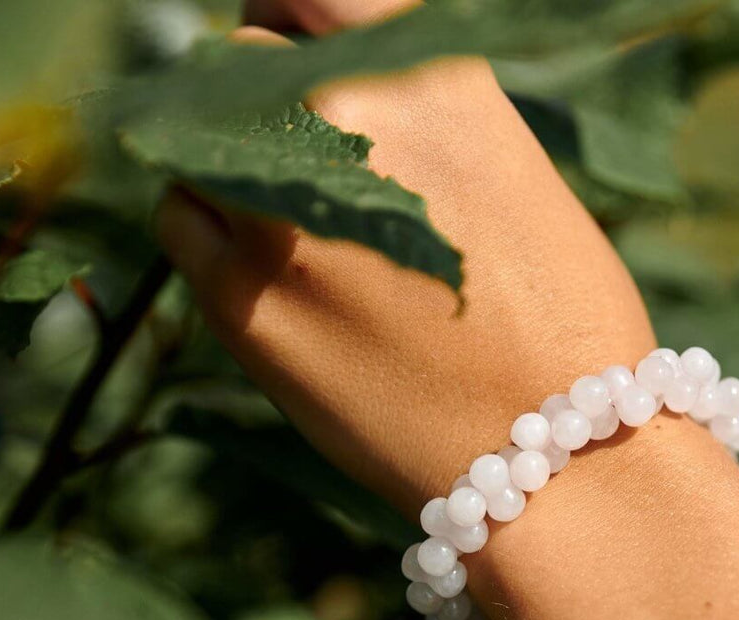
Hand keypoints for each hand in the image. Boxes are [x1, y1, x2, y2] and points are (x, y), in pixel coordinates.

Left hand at [154, 0, 655, 517]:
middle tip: (296, 160)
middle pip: (240, 58)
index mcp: (430, 76)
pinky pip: (178, 221)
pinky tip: (266, 272)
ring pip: (191, 137)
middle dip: (259, 99)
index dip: (290, 21)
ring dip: (223, 165)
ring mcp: (280, 206)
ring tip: (287, 225)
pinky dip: (207, 232)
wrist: (557, 456)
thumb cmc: (560, 319)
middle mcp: (346, 116)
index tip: (294, 48)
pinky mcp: (237, 296)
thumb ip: (405, 120)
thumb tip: (317, 96)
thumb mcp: (503, 170)